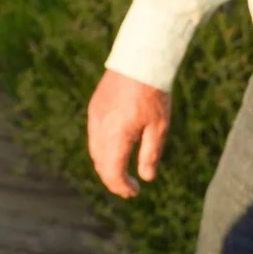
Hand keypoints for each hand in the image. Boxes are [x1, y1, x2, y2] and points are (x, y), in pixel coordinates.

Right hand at [86, 68, 169, 198]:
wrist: (139, 60)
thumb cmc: (153, 93)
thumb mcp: (158, 126)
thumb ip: (150, 154)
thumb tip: (145, 178)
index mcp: (116, 136)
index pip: (112, 172)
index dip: (122, 187)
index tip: (135, 192)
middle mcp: (100, 128)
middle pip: (100, 164)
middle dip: (113, 179)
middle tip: (128, 188)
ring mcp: (95, 117)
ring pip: (94, 151)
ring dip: (106, 165)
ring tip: (122, 172)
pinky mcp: (94, 107)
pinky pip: (94, 136)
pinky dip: (102, 150)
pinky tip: (115, 149)